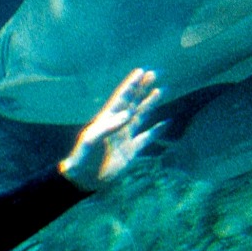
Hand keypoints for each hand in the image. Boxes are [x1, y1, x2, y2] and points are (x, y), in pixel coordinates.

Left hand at [58, 68, 163, 192]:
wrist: (85, 179)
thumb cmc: (84, 157)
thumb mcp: (92, 140)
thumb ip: (108, 126)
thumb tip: (128, 114)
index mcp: (107, 119)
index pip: (121, 98)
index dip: (131, 85)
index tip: (140, 72)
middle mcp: (118, 125)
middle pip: (133, 103)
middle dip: (142, 89)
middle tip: (153, 74)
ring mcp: (126, 137)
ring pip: (141, 116)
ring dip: (150, 104)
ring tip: (161, 91)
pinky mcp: (132, 150)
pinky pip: (147, 137)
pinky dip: (157, 130)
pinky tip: (166, 122)